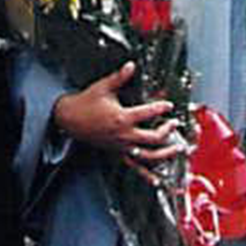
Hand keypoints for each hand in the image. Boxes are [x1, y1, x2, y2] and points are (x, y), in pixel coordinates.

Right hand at [52, 62, 179, 182]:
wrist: (68, 119)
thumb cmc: (85, 103)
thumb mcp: (103, 88)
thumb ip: (119, 77)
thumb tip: (131, 65)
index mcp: (122, 118)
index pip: (148, 112)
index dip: (161, 107)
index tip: (168, 105)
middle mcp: (124, 135)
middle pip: (154, 137)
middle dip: (168, 130)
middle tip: (175, 124)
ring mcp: (121, 146)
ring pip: (148, 155)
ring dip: (165, 153)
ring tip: (177, 148)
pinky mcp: (117, 153)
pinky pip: (134, 167)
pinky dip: (146, 175)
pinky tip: (157, 179)